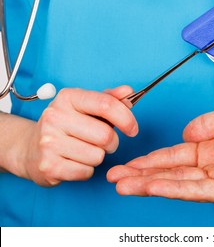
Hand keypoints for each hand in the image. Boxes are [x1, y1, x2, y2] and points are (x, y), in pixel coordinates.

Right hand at [20, 86, 136, 186]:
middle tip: (102, 142)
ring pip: (98, 156)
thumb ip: (109, 99)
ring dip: (98, 157)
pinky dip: (86, 170)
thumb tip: (128, 92)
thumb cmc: (66, 125)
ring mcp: (49, 142)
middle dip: (111, 142)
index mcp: (68, 98)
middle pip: (105, 136)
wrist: (30, 148)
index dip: (127, 119)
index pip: (106, 105)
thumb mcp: (85, 107)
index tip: (133, 129)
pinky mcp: (48, 166)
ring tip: (84, 151)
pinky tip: (74, 162)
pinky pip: (86, 172)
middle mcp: (55, 116)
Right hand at [107, 77, 213, 201]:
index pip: (175, 156)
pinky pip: (203, 189)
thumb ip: (207, 124)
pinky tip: (154, 186)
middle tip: (115, 179)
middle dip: (142, 177)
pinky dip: (176, 188)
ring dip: (152, 185)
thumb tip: (185, 132)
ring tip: (125, 185)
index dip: (150, 161)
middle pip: (173, 174)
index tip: (127, 163)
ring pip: (182, 185)